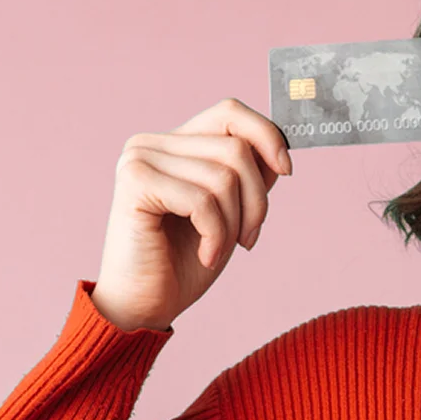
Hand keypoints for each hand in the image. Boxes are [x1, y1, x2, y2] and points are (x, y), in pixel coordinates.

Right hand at [91, 98, 292, 332]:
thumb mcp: (232, 210)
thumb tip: (281, 143)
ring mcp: (138, 159)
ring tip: (218, 249)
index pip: (230, 112)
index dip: (267, 136)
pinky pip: (203, 200)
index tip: (286, 171)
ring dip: (235, 223)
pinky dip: (216, 234)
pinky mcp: (133, 183)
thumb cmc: (185, 261)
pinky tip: (205, 255)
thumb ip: (250, 173)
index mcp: (173, 143)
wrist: (144, 307)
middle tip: (248, 238)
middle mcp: (151, 143)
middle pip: (236, 148)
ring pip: (224, 176)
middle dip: (256, 199)